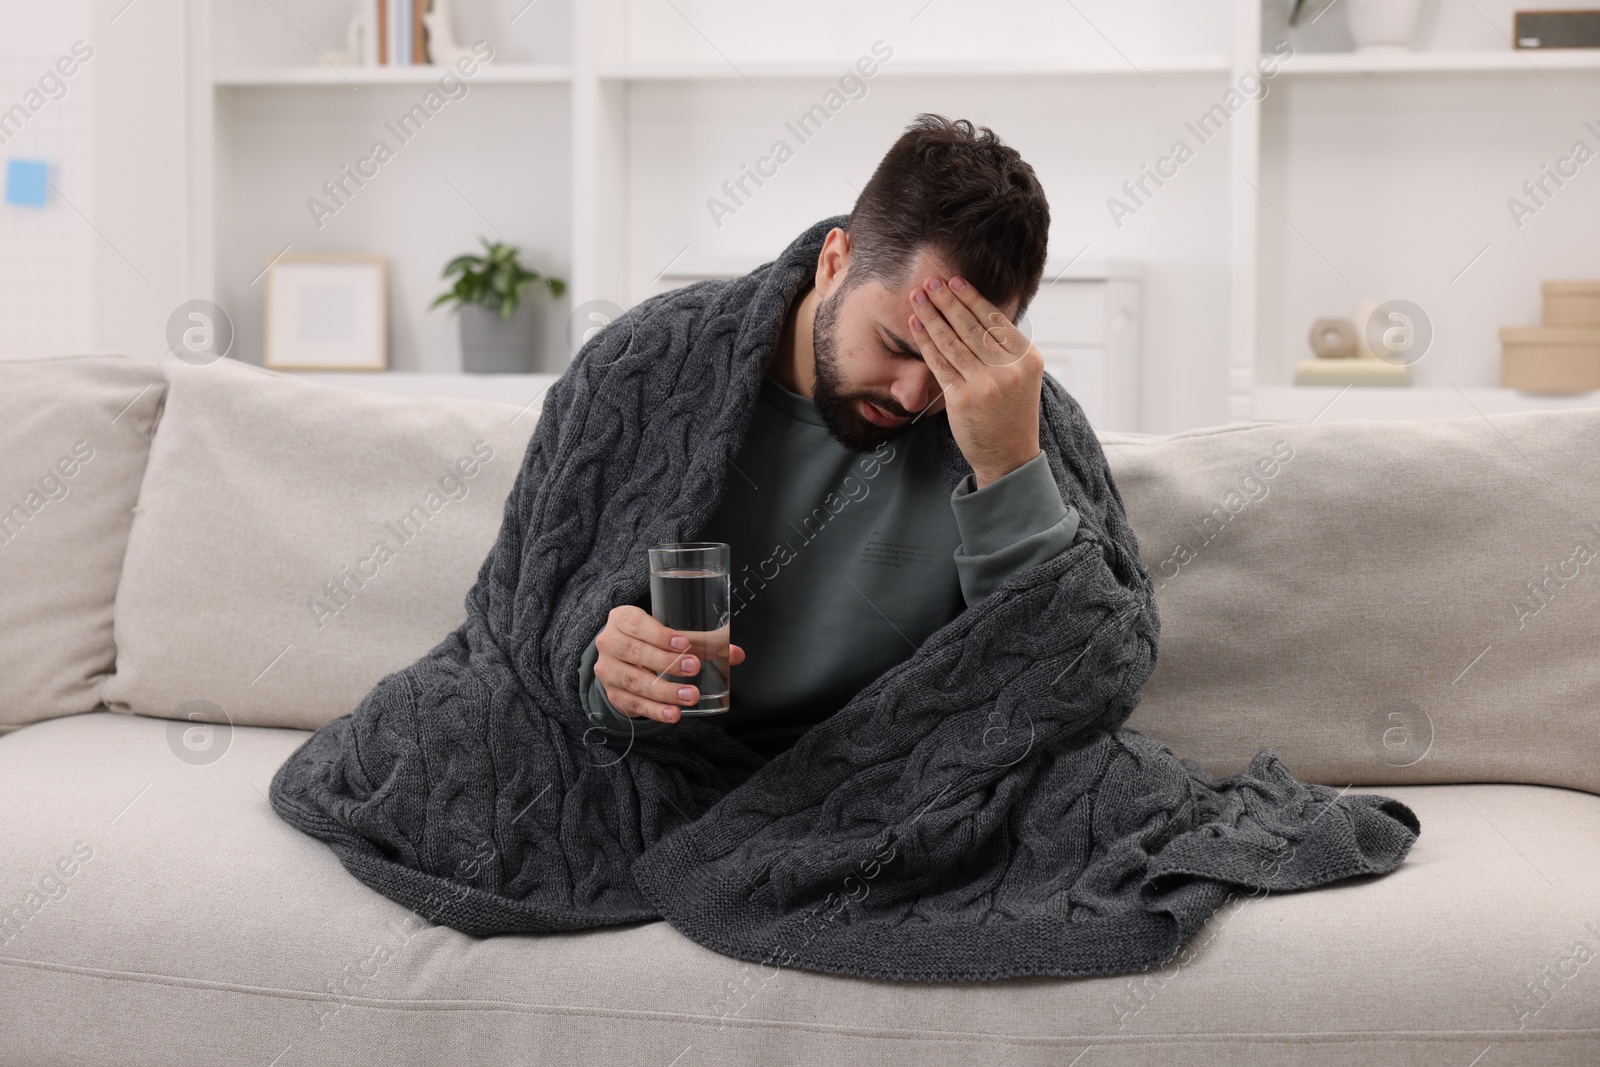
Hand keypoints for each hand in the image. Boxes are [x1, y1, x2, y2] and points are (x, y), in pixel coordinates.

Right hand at [594, 605, 744, 724]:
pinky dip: (656, 711)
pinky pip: (634, 704)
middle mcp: (610, 643)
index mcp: (622, 619)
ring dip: (665, 691)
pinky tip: (674, 713)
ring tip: (690, 696)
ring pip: (635, 682)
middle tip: (694, 668)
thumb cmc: (649, 639)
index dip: (659, 634)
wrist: (620, 657)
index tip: (684, 643)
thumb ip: (702, 641)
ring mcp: (608, 671)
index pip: (637, 624)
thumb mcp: (668, 633)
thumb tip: (736, 654)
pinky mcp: (614, 694)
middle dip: (666, 662)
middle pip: (635, 652)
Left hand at [908, 275, 1042, 489]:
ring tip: (918, 297)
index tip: (955, 281)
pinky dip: (925, 341)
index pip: (995, 320)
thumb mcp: (1021, 377)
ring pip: (953, 341)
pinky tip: (915, 325)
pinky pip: (939, 363)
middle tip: (931, 281)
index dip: (972, 298)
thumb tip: (979, 313)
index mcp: (1026, 358)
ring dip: (932, 315)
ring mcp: (986, 384)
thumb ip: (1005, 349)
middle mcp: (1009, 369)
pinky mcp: (963, 399)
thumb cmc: (1011, 415)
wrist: (1008, 456)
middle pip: (972, 326)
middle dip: (948, 300)